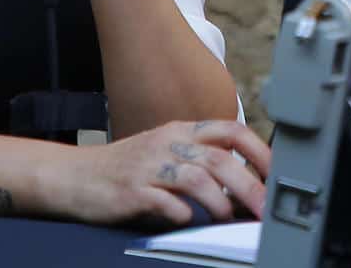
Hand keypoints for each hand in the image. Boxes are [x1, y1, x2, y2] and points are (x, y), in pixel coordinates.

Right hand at [58, 118, 271, 225]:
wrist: (73, 176)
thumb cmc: (125, 167)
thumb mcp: (166, 152)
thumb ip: (200, 160)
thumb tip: (244, 183)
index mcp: (181, 132)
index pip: (231, 131)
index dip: (259, 150)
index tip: (277, 173)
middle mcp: (168, 143)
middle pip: (220, 158)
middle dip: (249, 185)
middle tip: (263, 208)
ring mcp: (150, 166)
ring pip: (198, 178)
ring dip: (220, 201)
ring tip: (229, 217)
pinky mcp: (132, 191)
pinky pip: (165, 201)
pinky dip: (182, 212)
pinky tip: (189, 220)